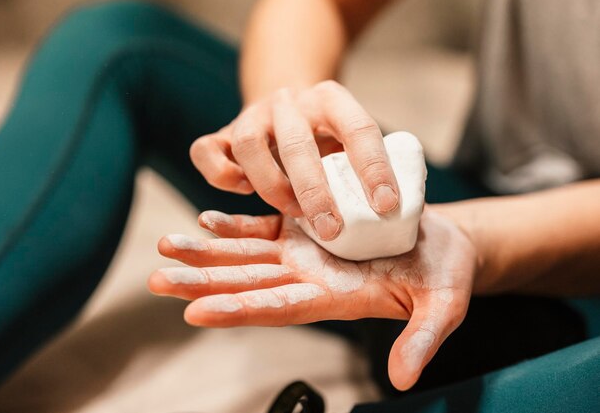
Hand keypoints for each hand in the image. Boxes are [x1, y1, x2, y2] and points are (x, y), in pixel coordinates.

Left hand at [149, 208, 476, 389]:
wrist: (441, 242)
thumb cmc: (445, 275)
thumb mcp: (443, 307)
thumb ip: (421, 340)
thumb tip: (402, 382)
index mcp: (334, 299)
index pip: (278, 309)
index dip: (238, 311)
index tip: (195, 312)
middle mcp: (310, 278)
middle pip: (248, 284)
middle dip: (202, 282)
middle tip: (156, 280)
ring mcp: (305, 253)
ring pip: (246, 254)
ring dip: (206, 251)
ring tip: (166, 246)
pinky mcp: (307, 227)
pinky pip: (265, 226)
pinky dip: (235, 224)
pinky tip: (206, 219)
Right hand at [190, 81, 398, 240]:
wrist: (287, 105)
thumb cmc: (327, 139)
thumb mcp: (353, 143)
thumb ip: (372, 168)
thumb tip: (404, 216)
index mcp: (331, 99)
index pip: (358, 128)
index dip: (374, 167)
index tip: (386, 206)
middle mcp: (289, 102)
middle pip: (298, 142)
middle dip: (315, 191)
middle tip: (332, 230)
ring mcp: (251, 115)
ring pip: (249, 144)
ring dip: (271, 185)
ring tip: (292, 213)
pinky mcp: (221, 133)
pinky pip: (207, 150)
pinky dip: (221, 175)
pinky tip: (244, 191)